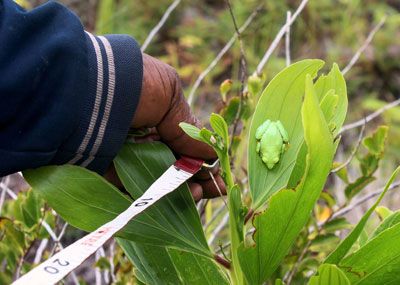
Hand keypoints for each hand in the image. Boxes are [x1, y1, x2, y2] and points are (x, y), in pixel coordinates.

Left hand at [105, 53, 225, 200]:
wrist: (90, 88)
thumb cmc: (136, 84)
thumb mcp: (170, 95)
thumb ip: (188, 128)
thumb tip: (212, 153)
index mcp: (159, 117)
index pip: (186, 144)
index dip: (203, 162)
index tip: (218, 179)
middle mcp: (144, 136)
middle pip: (174, 165)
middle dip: (195, 180)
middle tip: (210, 191)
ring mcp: (126, 154)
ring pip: (156, 180)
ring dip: (178, 192)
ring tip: (195, 196)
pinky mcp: (108, 170)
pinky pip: (130, 188)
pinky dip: (150, 198)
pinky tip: (170, 203)